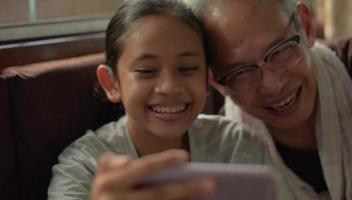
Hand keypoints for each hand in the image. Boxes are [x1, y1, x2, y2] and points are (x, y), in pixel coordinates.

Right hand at [90, 149, 215, 199]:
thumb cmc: (106, 196)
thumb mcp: (102, 179)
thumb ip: (111, 164)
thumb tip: (126, 161)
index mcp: (107, 182)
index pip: (142, 168)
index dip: (165, 162)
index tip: (186, 157)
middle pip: (158, 194)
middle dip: (186, 189)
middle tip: (212, 184)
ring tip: (205, 195)